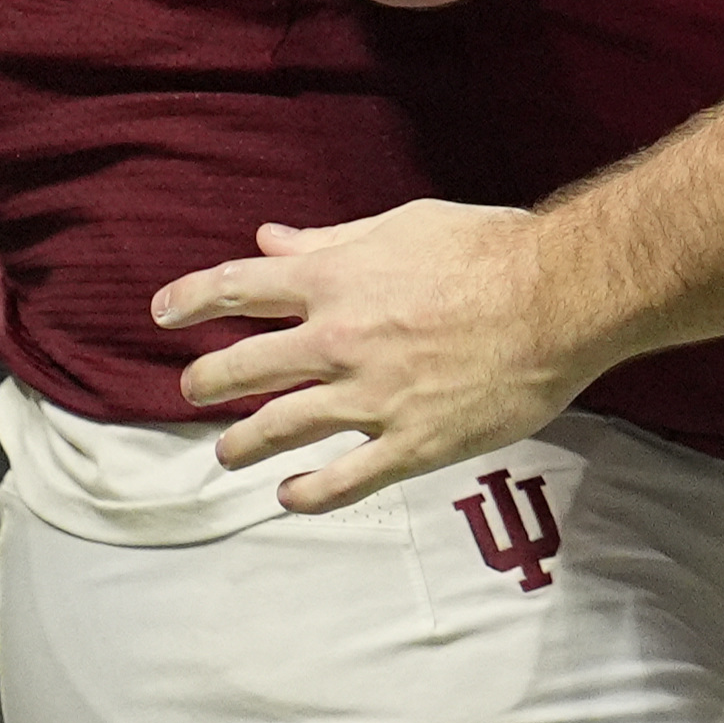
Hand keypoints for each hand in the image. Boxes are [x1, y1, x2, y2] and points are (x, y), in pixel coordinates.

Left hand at [153, 199, 592, 511]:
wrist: (561, 297)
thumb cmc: (490, 249)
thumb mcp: (404, 225)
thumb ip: (331, 239)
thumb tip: (271, 238)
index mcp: (333, 279)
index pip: (236, 288)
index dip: (190, 300)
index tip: (162, 313)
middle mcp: (338, 340)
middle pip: (242, 368)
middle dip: (205, 381)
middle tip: (192, 390)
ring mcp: (370, 398)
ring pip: (279, 429)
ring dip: (240, 444)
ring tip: (225, 454)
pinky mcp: (410, 443)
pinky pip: (343, 481)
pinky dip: (307, 494)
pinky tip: (289, 497)